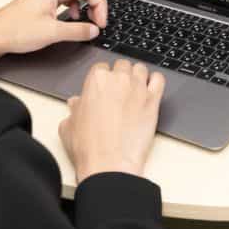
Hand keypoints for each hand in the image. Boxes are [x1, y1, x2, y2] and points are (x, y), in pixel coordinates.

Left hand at [0, 0, 107, 58]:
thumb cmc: (15, 29)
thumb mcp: (52, 32)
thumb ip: (77, 30)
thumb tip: (93, 30)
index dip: (100, 5)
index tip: (100, 22)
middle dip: (96, 3)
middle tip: (99, 21)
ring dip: (86, 5)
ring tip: (89, 21)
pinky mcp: (44, 1)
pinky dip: (76, 8)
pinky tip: (73, 19)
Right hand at [57, 58, 164, 181]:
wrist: (110, 164)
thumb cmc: (89, 147)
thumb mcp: (69, 125)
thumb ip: (74, 109)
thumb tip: (76, 104)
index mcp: (96, 80)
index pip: (101, 68)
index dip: (102, 79)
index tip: (103, 88)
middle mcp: (118, 79)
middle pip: (122, 65)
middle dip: (120, 76)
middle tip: (118, 91)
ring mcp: (138, 88)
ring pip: (140, 69)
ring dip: (137, 76)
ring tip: (134, 90)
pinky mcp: (153, 100)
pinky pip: (159, 79)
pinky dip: (155, 81)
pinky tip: (150, 90)